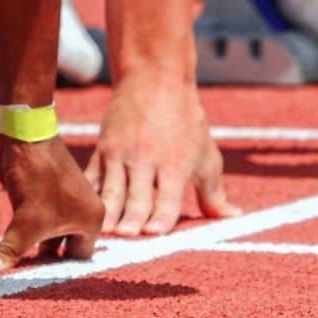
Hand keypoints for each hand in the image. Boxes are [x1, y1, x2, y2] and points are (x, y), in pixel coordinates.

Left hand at [0, 135, 102, 270]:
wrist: (22, 132)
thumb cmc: (35, 175)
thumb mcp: (24, 220)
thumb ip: (10, 250)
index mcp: (91, 219)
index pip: (78, 258)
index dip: (59, 272)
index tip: (38, 285)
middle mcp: (82, 212)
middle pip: (64, 251)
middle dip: (45, 264)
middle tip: (24, 282)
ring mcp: (62, 204)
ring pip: (47, 238)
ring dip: (31, 250)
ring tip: (14, 270)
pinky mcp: (42, 196)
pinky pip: (35, 225)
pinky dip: (22, 237)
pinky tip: (6, 249)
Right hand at [85, 79, 240, 235]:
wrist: (155, 80)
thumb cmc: (186, 122)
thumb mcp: (206, 156)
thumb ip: (215, 193)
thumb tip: (233, 218)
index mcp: (174, 164)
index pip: (168, 198)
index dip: (161, 217)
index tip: (154, 233)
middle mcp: (147, 160)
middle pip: (137, 196)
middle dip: (131, 218)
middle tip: (125, 237)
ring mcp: (121, 155)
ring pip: (111, 189)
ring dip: (107, 212)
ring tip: (102, 231)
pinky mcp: (102, 150)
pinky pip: (92, 177)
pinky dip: (88, 194)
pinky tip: (84, 211)